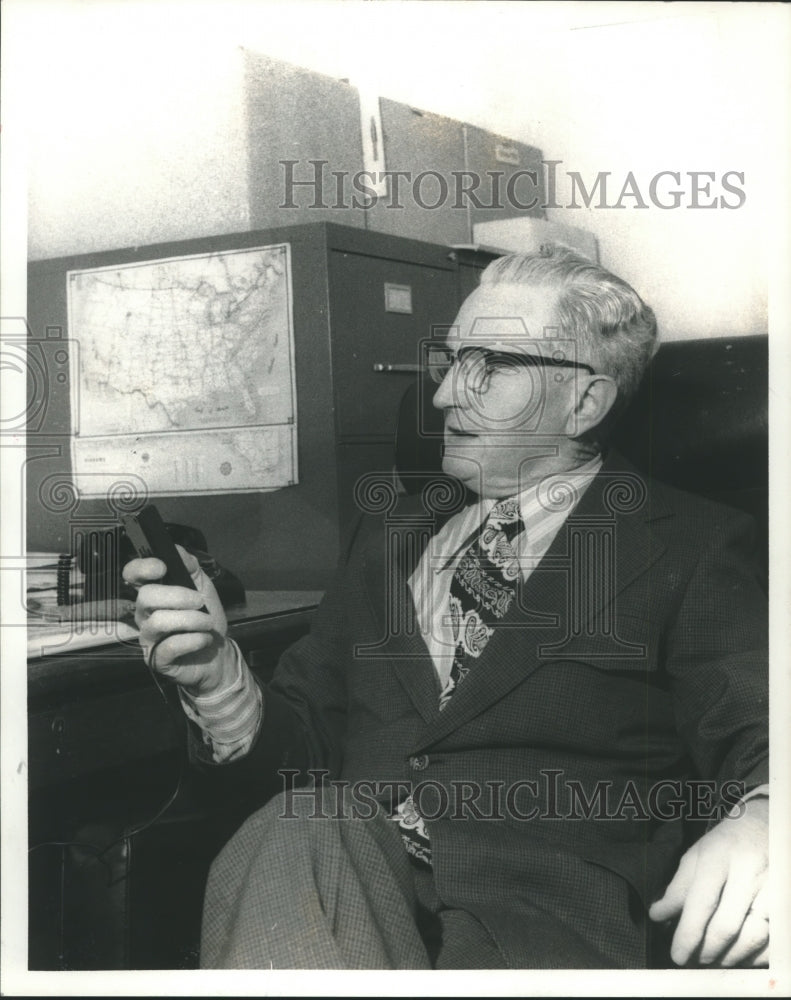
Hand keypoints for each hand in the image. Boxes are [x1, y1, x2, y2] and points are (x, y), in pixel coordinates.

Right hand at [123, 545, 236, 697]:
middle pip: (146, 597)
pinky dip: (192, 640)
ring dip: (190, 620)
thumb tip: (175, 549)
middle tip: (200, 602)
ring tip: (207, 624)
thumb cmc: (206, 617)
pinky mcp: (156, 660)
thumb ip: (189, 566)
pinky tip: (203, 639)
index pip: (132, 575)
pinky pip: (168, 647)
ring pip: (157, 621)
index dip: (141, 568)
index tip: (162, 567)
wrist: (218, 652)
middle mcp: (144, 614)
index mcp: (154, 593)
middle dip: (178, 596)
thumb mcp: (203, 586)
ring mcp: (148, 638)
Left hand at [648, 796, 768, 966]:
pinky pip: (773, 941)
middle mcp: (748, 873)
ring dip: (728, 957)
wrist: (765, 826)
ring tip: (711, 959)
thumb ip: (678, 887)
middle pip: (727, 925)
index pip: (702, 903)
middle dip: (706, 950)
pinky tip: (738, 956)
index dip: (687, 933)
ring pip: (752, 937)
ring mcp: (772, 888)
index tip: (676, 953)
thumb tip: (658, 916)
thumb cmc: (727, 843)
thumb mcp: (697, 855)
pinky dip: (754, 956)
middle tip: (692, 959)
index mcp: (720, 857)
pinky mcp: (786, 902)